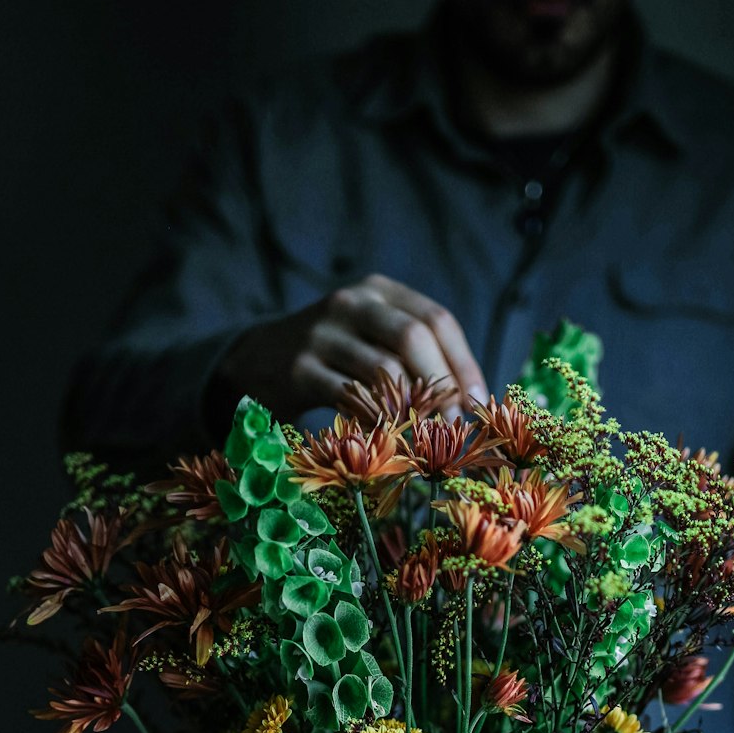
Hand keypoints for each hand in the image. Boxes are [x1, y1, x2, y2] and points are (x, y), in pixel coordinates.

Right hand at [213, 274, 487, 425]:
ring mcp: (321, 333)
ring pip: (384, 370)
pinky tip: (388, 442)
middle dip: (442, 387)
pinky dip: (377, 424)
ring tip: (424, 439)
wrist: (255, 361)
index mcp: (378, 290)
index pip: (437, 320)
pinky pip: (351, 398)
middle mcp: (351, 302)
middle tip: (453, 429)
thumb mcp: (371, 339)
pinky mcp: (300, 369)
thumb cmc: (331, 358)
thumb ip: (414, 357)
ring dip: (413, 411)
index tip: (478, 405)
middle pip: (414, 338)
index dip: (464, 365)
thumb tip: (469, 403)